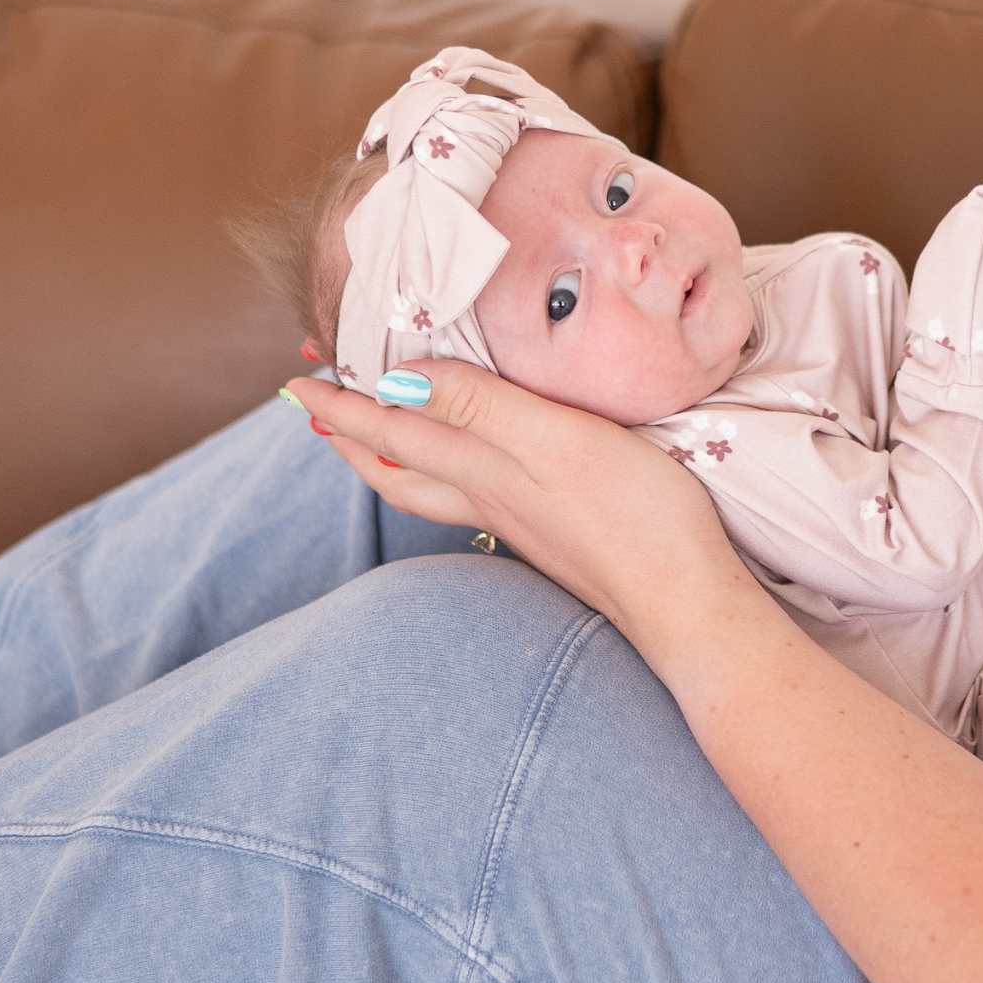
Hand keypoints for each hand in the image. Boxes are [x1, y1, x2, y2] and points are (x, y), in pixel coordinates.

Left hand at [283, 366, 742, 638]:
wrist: (686, 603)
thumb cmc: (635, 516)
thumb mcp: (556, 440)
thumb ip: (481, 406)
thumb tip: (396, 381)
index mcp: (483, 471)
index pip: (393, 432)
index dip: (343, 404)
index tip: (297, 379)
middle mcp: (491, 500)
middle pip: (398, 471)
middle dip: (352, 437)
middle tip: (319, 408)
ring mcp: (522, 525)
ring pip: (432, 490)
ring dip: (394, 460)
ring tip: (376, 439)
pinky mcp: (555, 536)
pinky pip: (473, 498)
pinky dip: (448, 474)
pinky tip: (473, 468)